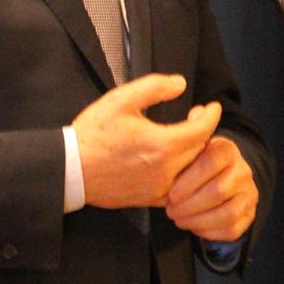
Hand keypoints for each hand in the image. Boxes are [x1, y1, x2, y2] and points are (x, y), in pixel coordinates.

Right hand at [72, 74, 222, 208]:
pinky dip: (183, 174)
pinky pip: (179, 188)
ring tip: (185, 137)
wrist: (72, 169)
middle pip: (201, 151)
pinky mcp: (151, 199)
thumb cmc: (94, 133)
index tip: (212, 107)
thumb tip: (180, 84)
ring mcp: (160, 189)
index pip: (202, 130)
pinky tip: (172, 161)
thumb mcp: (121, 99)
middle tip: (194, 117)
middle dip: (203, 131)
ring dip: (195, 153)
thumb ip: (154, 87)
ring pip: (192, 172)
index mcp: (163, 145)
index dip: (210, 115)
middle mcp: (167, 171)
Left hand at [164, 104, 257, 241]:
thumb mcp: (193, 144)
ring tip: (178, 219)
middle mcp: (243, 170)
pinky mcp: (250, 214)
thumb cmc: (197, 160)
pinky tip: (192, 227)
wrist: (221, 177)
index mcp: (227, 149)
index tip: (171, 194)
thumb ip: (192, 129)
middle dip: (190, 204)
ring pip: (226, 213)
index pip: (211, 163)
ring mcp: (249, 194)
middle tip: (170, 210)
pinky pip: (232, 229)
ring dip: (198, 220)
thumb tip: (198, 111)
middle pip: (218, 191)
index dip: (190, 181)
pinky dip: (210, 231)